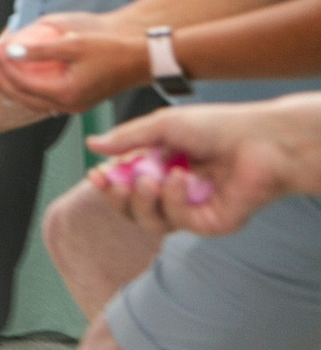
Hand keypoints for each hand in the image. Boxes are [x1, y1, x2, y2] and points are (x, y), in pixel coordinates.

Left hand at [0, 14, 148, 115]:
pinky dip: (24, 90)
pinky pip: (42, 100)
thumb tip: (9, 50)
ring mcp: (73, 106)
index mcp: (66, 94)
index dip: (2, 67)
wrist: (142, 55)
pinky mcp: (76, 100)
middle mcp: (68, 106)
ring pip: (30, 102)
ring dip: (8, 87)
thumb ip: (40, 49)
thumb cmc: (110, 46)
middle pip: (21, 97)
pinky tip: (14, 79)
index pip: (22, 83)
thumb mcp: (74, 42)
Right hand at [84, 99, 320, 236]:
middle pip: (134, 210)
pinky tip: (181, 178)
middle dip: (118, 199)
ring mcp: (192, 209)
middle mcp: (174, 191)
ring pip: (152, 222)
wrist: (258, 141)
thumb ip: (127, 138)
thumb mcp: (162, 125)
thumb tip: (92, 145)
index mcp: (161, 166)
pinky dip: (173, 199)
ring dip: (142, 202)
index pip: (126, 184)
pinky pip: (179, 221)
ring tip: (147, 180)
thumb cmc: (216, 127)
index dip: (108, 184)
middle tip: (113, 183)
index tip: (95, 175)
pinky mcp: (209, 223)